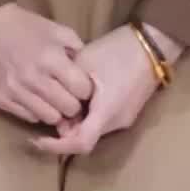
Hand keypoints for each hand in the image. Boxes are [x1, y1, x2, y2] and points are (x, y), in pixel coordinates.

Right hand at [0, 2, 93, 127]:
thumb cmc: (24, 25)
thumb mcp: (57, 30)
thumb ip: (77, 50)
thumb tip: (89, 74)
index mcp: (51, 59)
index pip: (83, 90)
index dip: (85, 89)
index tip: (79, 85)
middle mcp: (34, 79)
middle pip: (69, 109)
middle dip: (72, 102)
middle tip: (67, 94)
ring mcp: (15, 91)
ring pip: (50, 118)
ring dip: (54, 110)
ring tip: (50, 98)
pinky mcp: (0, 99)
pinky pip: (28, 118)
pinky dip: (34, 110)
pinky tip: (32, 97)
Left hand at [29, 24, 180, 158]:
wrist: (152, 44)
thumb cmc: (116, 51)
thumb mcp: (83, 64)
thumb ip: (66, 88)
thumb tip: (58, 109)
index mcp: (106, 112)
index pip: (80, 144)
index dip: (56, 146)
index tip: (37, 139)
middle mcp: (117, 122)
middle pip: (85, 139)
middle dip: (64, 132)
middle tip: (46, 116)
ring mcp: (125, 118)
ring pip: (93, 130)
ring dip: (76, 123)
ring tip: (59, 104)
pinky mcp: (128, 110)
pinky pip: (102, 121)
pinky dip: (87, 117)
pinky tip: (77, 100)